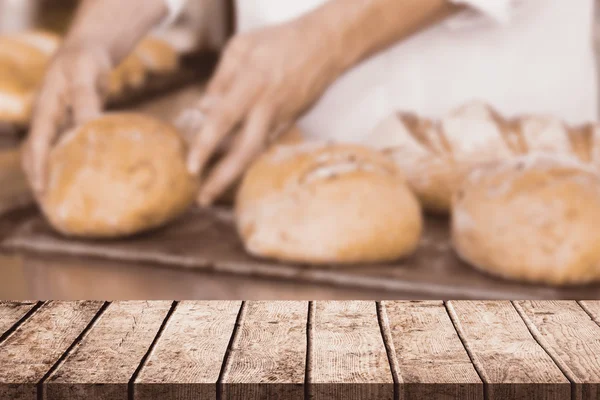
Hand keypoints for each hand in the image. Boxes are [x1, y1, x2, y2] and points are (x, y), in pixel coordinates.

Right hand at [22, 44, 111, 195]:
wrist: (89, 50)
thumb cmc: (85, 60)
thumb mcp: (85, 75)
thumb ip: (85, 100)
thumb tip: (88, 128)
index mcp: (45, 112)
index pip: (37, 148)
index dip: (38, 172)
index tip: (43, 194)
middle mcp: (48, 122)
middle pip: (37, 158)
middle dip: (41, 183)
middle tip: (54, 210)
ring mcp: (58, 125)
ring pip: (51, 156)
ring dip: (54, 178)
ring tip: (67, 203)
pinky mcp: (71, 126)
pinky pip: (67, 151)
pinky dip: (71, 166)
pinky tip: (87, 181)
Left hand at [180, 16, 343, 206]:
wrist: (325, 47)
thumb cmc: (280, 41)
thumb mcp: (242, 47)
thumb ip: (220, 79)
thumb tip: (203, 107)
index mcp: (252, 85)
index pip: (223, 120)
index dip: (205, 145)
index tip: (191, 166)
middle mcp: (267, 108)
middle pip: (244, 151)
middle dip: (222, 178)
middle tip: (201, 199)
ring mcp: (280, 119)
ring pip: (254, 154)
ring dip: (232, 175)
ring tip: (210, 192)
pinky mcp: (287, 123)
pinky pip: (262, 145)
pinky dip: (244, 159)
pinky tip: (228, 169)